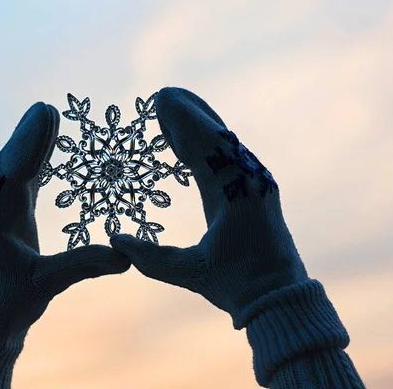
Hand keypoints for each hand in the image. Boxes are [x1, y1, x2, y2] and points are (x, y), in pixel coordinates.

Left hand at [0, 102, 129, 387]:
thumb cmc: (8, 305)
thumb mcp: (46, 283)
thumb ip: (83, 264)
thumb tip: (126, 257)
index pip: (14, 169)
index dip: (31, 139)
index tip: (45, 111)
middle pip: (11, 162)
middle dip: (31, 135)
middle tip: (48, 108)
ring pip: (14, 170)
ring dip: (31, 146)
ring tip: (48, 119)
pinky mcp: (4, 219)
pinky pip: (20, 184)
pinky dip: (33, 165)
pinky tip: (44, 154)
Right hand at [110, 88, 348, 385]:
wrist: (278, 297)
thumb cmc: (236, 285)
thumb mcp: (190, 272)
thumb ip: (150, 257)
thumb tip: (114, 239)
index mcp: (232, 192)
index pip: (202, 145)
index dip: (180, 121)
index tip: (160, 99)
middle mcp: (247, 179)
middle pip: (215, 135)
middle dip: (189, 114)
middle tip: (164, 95)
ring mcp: (255, 182)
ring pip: (224, 143)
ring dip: (199, 126)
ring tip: (174, 112)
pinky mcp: (256, 190)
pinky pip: (229, 157)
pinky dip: (208, 144)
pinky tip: (192, 145)